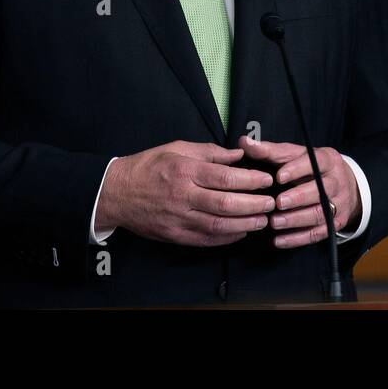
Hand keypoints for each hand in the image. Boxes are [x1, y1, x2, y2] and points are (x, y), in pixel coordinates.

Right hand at [96, 140, 275, 246]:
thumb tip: (237, 155)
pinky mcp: (175, 235)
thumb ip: (209, 152)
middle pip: (226, 204)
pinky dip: (227, 238)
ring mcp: (178, 219)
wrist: (116, 193)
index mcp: (185, 171)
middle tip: (271, 202)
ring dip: (246, 224)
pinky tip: (241, 232)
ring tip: (262, 220)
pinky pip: (206, 240)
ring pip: (219, 225)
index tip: (267, 179)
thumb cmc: (147, 166)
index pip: (225, 177)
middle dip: (254, 205)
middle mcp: (183, 196)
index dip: (250, 180)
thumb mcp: (176, 148)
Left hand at [238, 135, 359, 248]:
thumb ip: (271, 150)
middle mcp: (336, 181)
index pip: (314, 162)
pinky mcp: (335, 224)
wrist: (345, 185)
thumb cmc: (312, 168)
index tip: (279, 176)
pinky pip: (318, 234)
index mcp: (327, 160)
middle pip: (320, 190)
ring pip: (320, 213)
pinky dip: (298, 239)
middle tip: (277, 203)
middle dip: (298, 197)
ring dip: (296, 220)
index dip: (297, 169)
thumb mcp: (296, 154)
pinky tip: (280, 240)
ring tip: (275, 222)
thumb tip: (245, 142)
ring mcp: (339, 204)